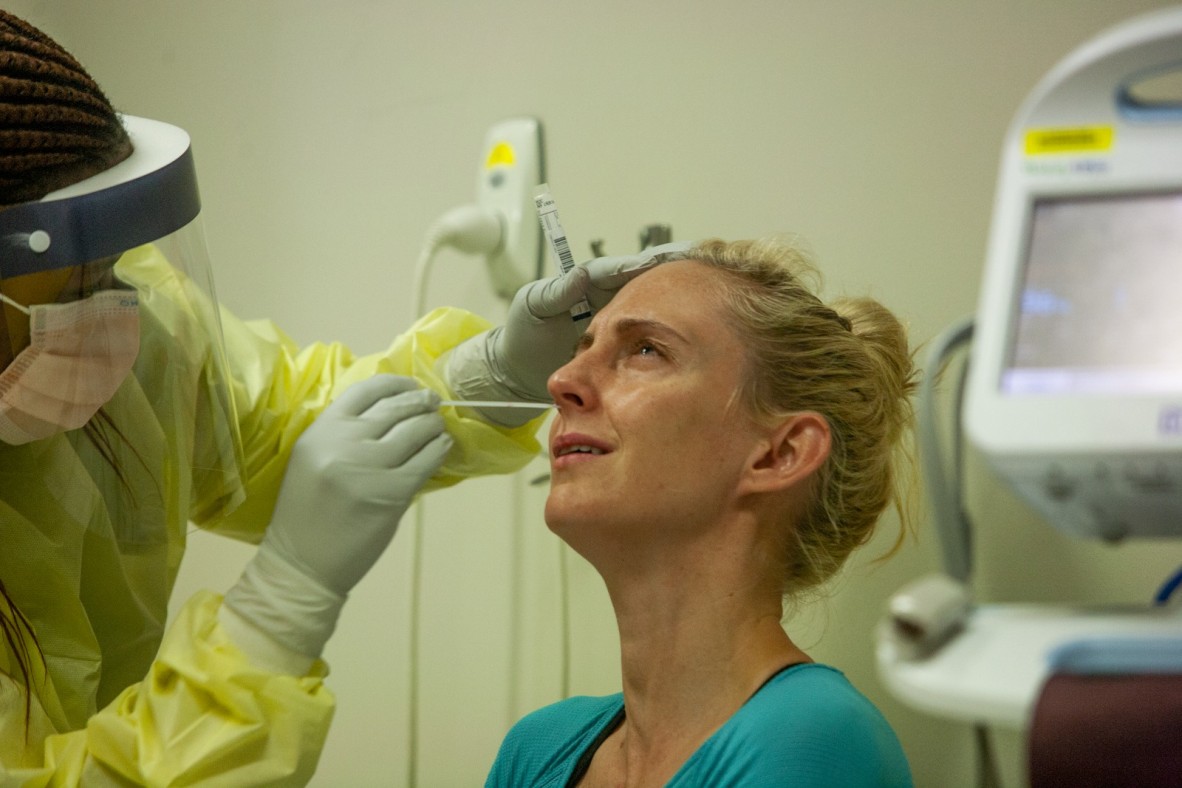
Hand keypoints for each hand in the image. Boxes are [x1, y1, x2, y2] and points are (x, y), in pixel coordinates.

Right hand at [222, 375, 451, 661]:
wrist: (302, 563)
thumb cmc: (308, 511)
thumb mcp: (314, 458)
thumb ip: (346, 432)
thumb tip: (396, 409)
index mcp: (321, 430)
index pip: (367, 389)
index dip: (397, 383)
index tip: (413, 386)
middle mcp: (345, 442)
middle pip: (397, 407)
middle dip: (422, 402)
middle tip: (434, 404)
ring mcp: (370, 467)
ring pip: (417, 430)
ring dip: (433, 425)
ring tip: (437, 428)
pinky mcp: (393, 492)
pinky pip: (427, 461)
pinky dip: (440, 450)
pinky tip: (443, 448)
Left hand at [446, 241, 690, 415]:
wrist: (517, 372)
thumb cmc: (521, 335)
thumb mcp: (533, 308)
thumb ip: (556, 292)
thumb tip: (582, 274)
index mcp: (586, 284)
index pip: (621, 268)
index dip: (647, 261)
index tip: (674, 256)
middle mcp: (604, 298)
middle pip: (644, 281)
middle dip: (672, 272)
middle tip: (705, 266)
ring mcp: (613, 321)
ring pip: (649, 306)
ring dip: (674, 298)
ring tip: (707, 291)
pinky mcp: (617, 345)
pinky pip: (643, 334)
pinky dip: (663, 329)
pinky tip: (687, 328)